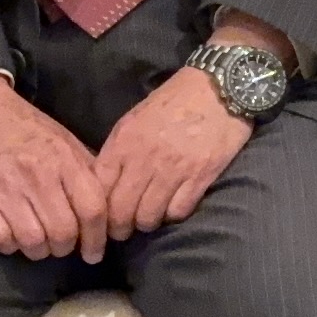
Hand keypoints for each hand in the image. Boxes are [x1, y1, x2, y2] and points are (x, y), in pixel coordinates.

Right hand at [0, 74, 110, 259]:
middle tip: (62, 246)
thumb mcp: (62, 139)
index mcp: (64, 159)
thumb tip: (108, 201)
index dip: (97, 238)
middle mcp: (38, 176)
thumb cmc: (23, 125)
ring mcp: (6, 189)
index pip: (92, 209)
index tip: (94, 253)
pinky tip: (12, 236)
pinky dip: (10, 245)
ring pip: (33, 242)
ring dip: (39, 251)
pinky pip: (1, 239)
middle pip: (63, 232)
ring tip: (38, 243)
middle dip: (66, 248)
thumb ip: (84, 168)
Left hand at [89, 68, 253, 246]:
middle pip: (121, 210)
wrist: (218, 86)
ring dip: (147, 223)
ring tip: (150, 218)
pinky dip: (173, 215)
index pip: (99, 188)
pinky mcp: (200, 175)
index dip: (98, 210)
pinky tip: (174, 207)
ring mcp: (173, 168)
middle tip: (124, 230)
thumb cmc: (174, 101)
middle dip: (119, 227)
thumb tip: (104, 185)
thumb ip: (119, 150)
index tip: (103, 219)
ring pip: (148, 217)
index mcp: (125, 141)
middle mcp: (145, 157)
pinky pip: (178, 212)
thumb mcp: (135, 119)